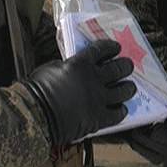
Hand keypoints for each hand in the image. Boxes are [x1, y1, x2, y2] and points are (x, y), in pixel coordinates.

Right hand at [21, 40, 135, 145]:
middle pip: (118, 69)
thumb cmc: (37, 90)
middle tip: (128, 66)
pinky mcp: (99, 118)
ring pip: (123, 91)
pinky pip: (117, 114)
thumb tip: (74, 67)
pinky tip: (122, 109)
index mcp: (80, 63)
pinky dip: (121, 111)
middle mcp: (94, 78)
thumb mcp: (51, 68)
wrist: (36, 114)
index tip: (117, 48)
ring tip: (130, 87)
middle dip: (125, 66)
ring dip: (128, 88)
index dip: (111, 48)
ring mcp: (99, 98)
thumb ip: (67, 66)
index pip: (101, 50)